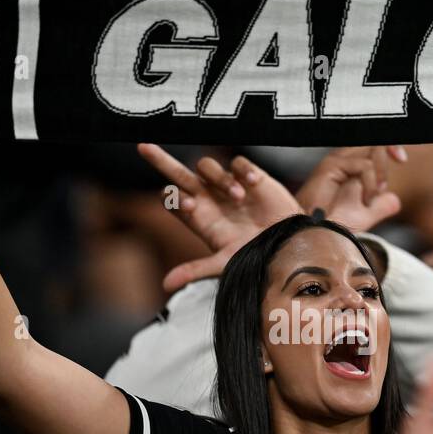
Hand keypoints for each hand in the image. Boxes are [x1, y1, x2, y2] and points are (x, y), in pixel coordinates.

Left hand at [137, 144, 299, 291]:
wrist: (288, 245)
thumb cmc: (255, 255)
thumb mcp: (224, 264)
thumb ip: (195, 270)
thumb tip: (166, 285)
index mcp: (199, 218)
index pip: (172, 199)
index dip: (174, 197)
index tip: (190, 205)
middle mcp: (208, 199)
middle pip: (177, 174)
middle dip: (160, 160)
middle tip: (144, 148)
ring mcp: (227, 185)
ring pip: (206, 166)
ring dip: (220, 180)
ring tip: (239, 197)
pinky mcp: (249, 176)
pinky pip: (237, 162)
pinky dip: (243, 170)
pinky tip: (253, 184)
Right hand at [295, 145, 403, 231]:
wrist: (315, 236)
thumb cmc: (332, 227)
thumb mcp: (364, 216)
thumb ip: (380, 206)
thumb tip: (395, 200)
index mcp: (347, 165)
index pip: (372, 143)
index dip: (390, 144)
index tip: (401, 159)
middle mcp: (341, 158)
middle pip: (374, 139)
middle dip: (389, 152)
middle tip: (384, 185)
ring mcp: (335, 160)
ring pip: (372, 147)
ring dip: (380, 175)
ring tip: (370, 199)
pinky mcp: (331, 166)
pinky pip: (365, 166)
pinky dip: (371, 185)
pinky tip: (364, 202)